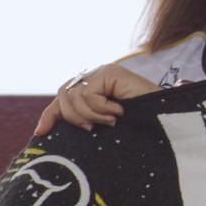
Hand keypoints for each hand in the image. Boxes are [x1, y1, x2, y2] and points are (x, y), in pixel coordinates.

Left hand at [33, 63, 160, 134]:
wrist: (165, 122)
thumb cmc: (138, 127)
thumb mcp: (102, 126)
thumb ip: (82, 122)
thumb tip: (45, 130)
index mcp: (91, 90)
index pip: (62, 100)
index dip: (49, 115)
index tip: (40, 133)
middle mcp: (95, 78)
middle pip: (63, 96)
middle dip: (73, 118)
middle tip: (92, 128)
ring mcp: (102, 72)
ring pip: (73, 97)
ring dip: (91, 115)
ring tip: (111, 120)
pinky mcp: (110, 72)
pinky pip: (88, 94)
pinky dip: (100, 109)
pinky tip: (118, 111)